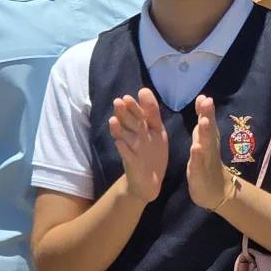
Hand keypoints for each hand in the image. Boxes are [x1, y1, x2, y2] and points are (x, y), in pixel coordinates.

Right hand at [109, 87, 168, 202]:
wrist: (148, 180)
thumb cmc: (152, 152)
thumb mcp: (157, 131)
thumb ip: (152, 112)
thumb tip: (144, 89)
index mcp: (144, 128)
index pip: (141, 114)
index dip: (138, 105)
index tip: (137, 93)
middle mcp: (136, 137)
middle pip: (131, 123)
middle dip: (126, 113)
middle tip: (119, 101)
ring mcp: (132, 150)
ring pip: (125, 137)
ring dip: (119, 129)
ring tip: (113, 120)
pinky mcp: (131, 163)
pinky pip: (126, 155)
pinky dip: (122, 148)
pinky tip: (118, 142)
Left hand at [187, 96, 234, 211]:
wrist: (216, 189)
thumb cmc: (207, 160)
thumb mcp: (204, 137)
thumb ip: (204, 118)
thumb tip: (203, 97)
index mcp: (209, 137)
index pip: (207, 120)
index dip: (206, 109)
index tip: (204, 97)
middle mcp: (210, 146)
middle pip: (209, 129)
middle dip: (208, 116)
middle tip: (207, 102)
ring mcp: (205, 159)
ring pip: (205, 144)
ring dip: (205, 133)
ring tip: (202, 121)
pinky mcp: (199, 172)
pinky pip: (198, 163)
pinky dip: (197, 155)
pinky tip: (196, 148)